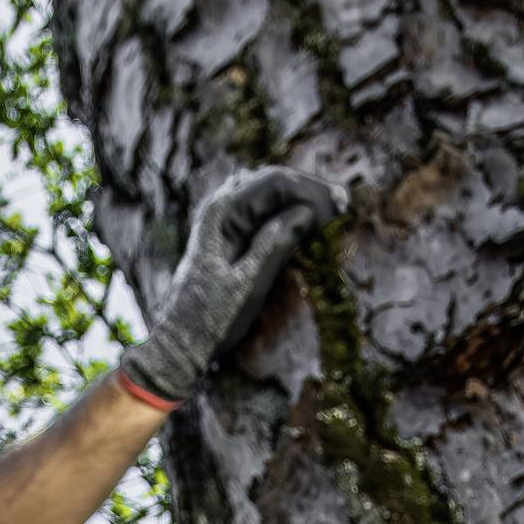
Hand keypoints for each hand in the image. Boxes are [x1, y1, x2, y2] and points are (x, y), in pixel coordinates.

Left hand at [120, 165, 342, 407]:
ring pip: (267, 193)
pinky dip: (284, 211)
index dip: (311, 190)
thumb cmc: (212, 318)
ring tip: (331, 210)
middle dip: (309, 191)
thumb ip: (274, 243)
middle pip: (272, 182)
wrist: (180, 342)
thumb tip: (306, 212)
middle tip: (343, 205)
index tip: (340, 207)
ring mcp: (222, 220)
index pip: (275, 182)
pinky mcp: (227, 235)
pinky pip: (260, 211)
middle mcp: (220, 208)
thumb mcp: (249, 283)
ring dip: (299, 198)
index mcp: (223, 214)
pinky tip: (304, 220)